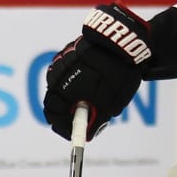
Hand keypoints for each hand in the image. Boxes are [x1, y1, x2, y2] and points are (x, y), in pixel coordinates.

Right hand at [42, 4, 154, 139]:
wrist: (123, 40)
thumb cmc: (118, 74)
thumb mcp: (111, 103)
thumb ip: (96, 120)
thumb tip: (88, 135)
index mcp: (64, 90)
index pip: (53, 115)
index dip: (64, 128)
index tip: (75, 135)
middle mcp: (56, 76)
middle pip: (53, 101)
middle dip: (67, 113)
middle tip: (84, 120)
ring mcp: (60, 62)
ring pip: (58, 87)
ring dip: (69, 96)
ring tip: (89, 100)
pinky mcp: (66, 52)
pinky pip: (64, 73)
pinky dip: (72, 82)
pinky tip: (88, 83)